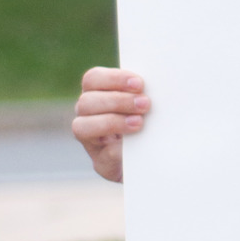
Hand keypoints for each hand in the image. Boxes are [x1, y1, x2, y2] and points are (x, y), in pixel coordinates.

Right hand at [73, 67, 150, 182]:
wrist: (154, 156)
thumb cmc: (150, 121)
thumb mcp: (146, 103)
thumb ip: (143, 93)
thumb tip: (157, 84)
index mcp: (97, 93)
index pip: (93, 79)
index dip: (114, 79)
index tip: (139, 83)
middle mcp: (87, 114)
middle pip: (86, 101)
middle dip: (118, 101)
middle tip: (145, 104)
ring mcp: (90, 139)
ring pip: (82, 126)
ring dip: (113, 122)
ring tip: (139, 123)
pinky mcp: (101, 162)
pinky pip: (102, 154)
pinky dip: (118, 149)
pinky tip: (134, 144)